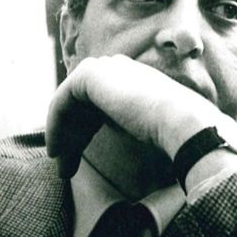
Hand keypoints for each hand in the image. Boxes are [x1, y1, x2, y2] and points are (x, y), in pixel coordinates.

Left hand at [46, 55, 223, 178]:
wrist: (182, 120)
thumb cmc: (173, 131)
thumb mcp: (146, 126)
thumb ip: (127, 123)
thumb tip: (112, 138)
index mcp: (130, 79)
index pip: (97, 104)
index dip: (84, 132)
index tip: (78, 161)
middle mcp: (116, 69)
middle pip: (80, 104)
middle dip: (71, 137)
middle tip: (66, 169)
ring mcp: (103, 68)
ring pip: (69, 103)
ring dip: (61, 134)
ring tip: (60, 165)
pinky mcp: (90, 75)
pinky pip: (61, 99)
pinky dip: (55, 124)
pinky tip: (57, 149)